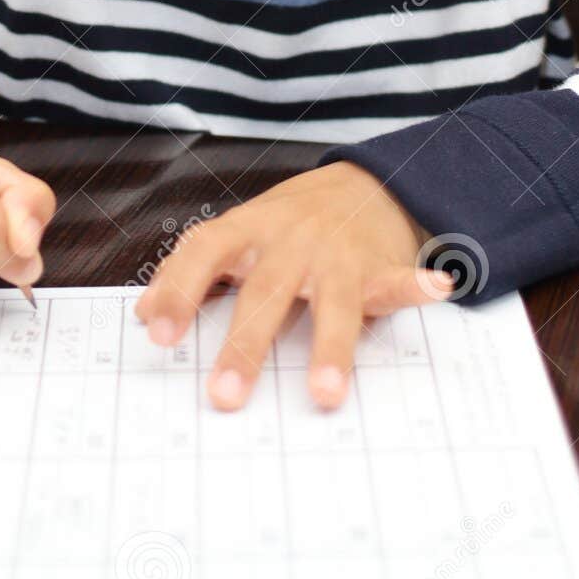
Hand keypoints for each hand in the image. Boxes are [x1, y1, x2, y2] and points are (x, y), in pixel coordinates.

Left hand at [135, 162, 453, 411]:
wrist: (363, 182)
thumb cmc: (289, 223)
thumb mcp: (240, 232)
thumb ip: (193, 270)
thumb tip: (143, 316)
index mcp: (250, 229)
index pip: (206, 251)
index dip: (179, 289)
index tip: (157, 335)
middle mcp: (291, 240)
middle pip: (266, 292)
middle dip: (245, 345)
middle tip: (225, 396)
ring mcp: (337, 254)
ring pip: (333, 302)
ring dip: (330, 346)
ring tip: (326, 391)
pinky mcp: (377, 266)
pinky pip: (396, 279)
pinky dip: (416, 285)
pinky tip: (436, 289)